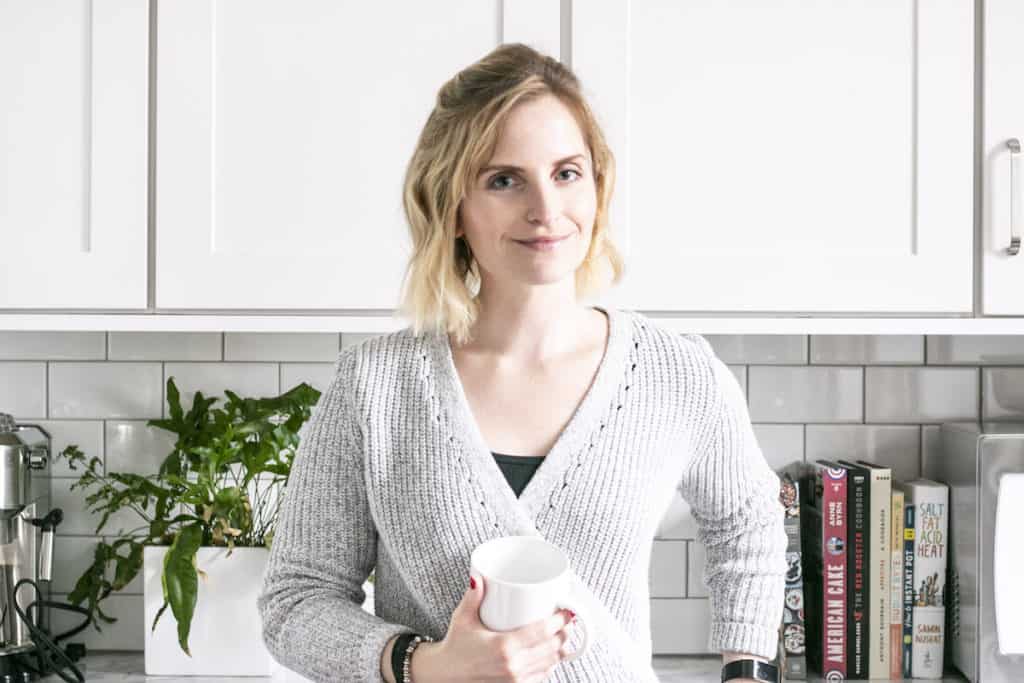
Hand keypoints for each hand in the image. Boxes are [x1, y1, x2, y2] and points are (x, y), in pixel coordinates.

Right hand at [411, 572, 575, 681]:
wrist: (446, 676)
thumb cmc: (455, 647)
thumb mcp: (462, 618)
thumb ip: (472, 596)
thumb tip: (478, 576)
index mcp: (504, 647)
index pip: (542, 632)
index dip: (559, 621)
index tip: (566, 611)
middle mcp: (513, 666)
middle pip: (552, 648)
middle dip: (564, 633)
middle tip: (568, 620)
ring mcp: (516, 680)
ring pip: (550, 664)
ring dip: (560, 649)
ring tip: (563, 635)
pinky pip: (542, 677)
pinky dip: (550, 665)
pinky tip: (552, 654)